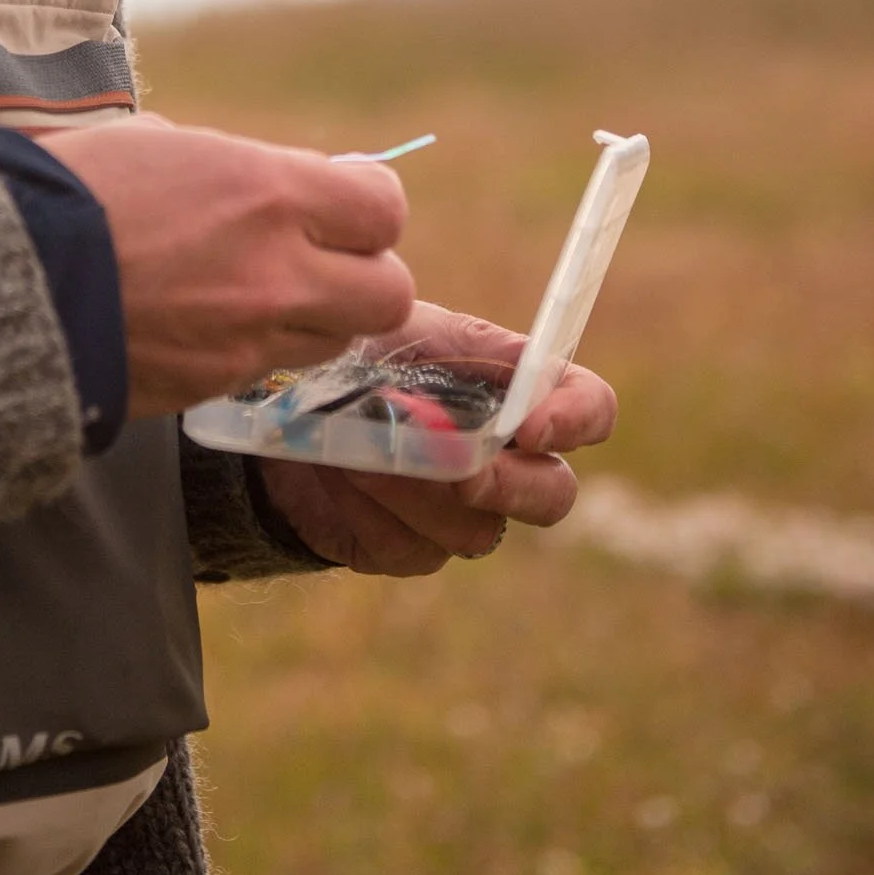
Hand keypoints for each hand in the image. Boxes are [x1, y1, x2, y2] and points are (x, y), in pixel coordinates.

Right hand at [35, 119, 412, 419]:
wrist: (3, 277)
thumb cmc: (72, 187)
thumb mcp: (163, 145)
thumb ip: (238, 173)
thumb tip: (273, 188)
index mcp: (270, 194)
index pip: (384, 210)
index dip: (369, 203)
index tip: (344, 194)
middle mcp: (278, 274)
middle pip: (388, 294)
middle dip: (363, 273)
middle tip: (322, 255)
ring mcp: (248, 341)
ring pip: (333, 341)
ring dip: (313, 316)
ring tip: (256, 291)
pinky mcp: (210, 389)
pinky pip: (265, 369)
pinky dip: (252, 348)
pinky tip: (204, 322)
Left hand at [256, 301, 617, 575]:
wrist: (282, 402)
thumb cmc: (360, 351)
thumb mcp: (411, 325)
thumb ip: (468, 350)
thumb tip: (521, 380)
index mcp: (518, 392)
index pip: (591, 408)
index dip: (577, 419)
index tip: (531, 425)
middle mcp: (506, 460)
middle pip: (554, 494)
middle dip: (510, 485)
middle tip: (461, 469)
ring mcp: (462, 512)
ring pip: (474, 531)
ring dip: (418, 489)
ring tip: (363, 449)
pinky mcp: (410, 548)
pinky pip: (412, 549)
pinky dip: (373, 509)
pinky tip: (341, 471)